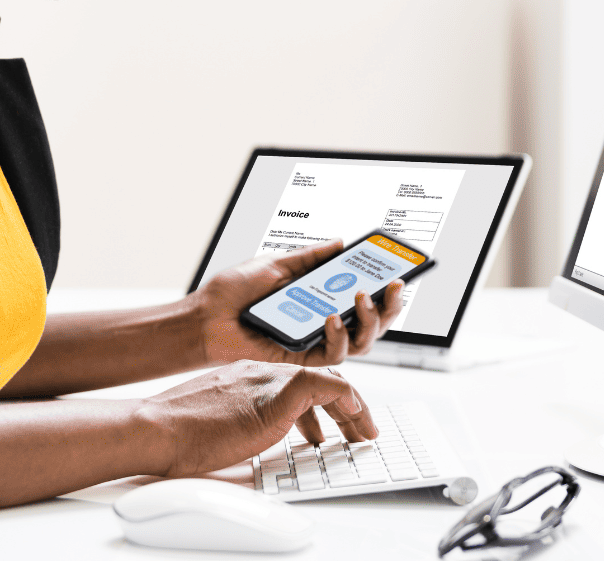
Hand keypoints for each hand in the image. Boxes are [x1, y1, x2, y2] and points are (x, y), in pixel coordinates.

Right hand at [136, 361, 377, 477]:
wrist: (157, 429)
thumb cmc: (175, 433)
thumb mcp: (216, 421)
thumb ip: (240, 422)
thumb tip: (252, 444)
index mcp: (246, 376)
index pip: (296, 382)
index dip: (321, 404)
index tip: (329, 428)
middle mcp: (261, 372)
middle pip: (319, 380)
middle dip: (345, 407)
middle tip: (359, 430)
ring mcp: (269, 379)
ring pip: (330, 381)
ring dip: (354, 409)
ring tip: (364, 433)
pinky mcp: (276, 394)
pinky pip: (325, 386)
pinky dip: (346, 400)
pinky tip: (355, 417)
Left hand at [192, 240, 404, 366]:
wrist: (205, 317)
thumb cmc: (232, 293)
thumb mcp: (276, 263)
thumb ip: (310, 257)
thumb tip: (340, 243)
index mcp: (317, 299)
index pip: (360, 297)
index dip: (384, 289)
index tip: (398, 272)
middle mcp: (321, 323)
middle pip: (370, 323)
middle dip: (389, 306)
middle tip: (394, 287)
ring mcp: (313, 343)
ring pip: (360, 343)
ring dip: (370, 320)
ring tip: (363, 298)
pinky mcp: (301, 360)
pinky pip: (332, 355)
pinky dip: (339, 337)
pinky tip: (331, 318)